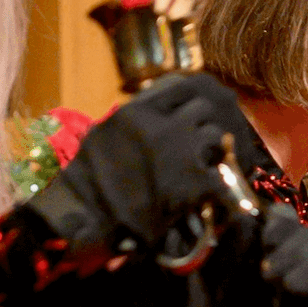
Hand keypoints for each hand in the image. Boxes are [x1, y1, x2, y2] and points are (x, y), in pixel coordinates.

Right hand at [26, 74, 249, 253]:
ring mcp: (183, 151)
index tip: (189, 112)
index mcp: (138, 111)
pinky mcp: (196, 181)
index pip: (179, 88)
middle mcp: (164, 125)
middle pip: (202, 107)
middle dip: (202, 123)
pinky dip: (218, 185)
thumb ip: (128, 121)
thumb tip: (145, 114)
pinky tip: (211, 195)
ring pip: (216, 136)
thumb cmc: (86, 180)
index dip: (187, 101)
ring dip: (213, 149)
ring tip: (203, 166)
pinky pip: (221, 174)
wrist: (87, 218)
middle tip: (198, 141)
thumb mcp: (102, 135)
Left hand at [163, 203, 307, 306]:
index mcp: (261, 241)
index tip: (263, 242)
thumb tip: (244, 210)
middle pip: (305, 234)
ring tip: (284, 291)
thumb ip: (228, 238)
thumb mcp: (210, 271)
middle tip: (268, 276)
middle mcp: (288, 256)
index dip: (277, 225)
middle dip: (289, 251)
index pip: (281, 217)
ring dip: (306, 270)